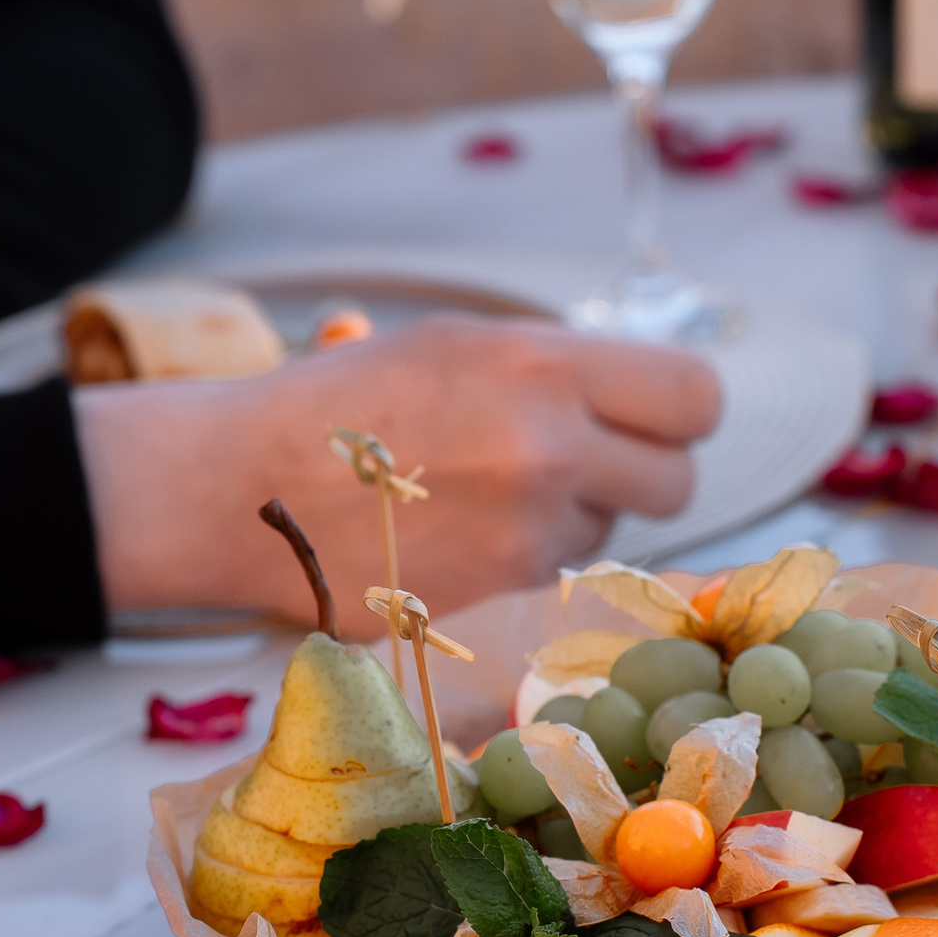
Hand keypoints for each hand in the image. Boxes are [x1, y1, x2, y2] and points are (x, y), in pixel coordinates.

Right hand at [77, 317, 721, 621]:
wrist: (243, 485)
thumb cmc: (345, 403)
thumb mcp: (458, 346)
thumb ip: (554, 371)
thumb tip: (638, 400)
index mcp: (542, 363)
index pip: (694, 397)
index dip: (678, 413)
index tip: (648, 418)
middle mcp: (549, 445)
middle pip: (677, 479)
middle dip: (640, 474)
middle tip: (584, 464)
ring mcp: (526, 526)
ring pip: (611, 529)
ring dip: (571, 515)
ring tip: (484, 492)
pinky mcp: (497, 590)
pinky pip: (553, 567)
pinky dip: (523, 552)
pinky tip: (456, 530)